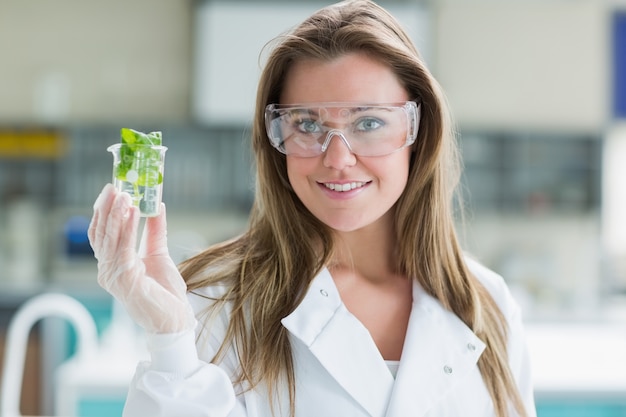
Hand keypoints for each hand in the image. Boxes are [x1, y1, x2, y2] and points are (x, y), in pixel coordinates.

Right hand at [88, 184, 195, 333]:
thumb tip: (157, 205)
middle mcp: (107, 270)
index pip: (101, 234)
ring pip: (109, 238)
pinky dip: (127, 228)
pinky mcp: (124, 280)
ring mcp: (112, 276)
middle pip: (101, 233)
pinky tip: (133, 212)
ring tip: (125, 194)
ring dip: (116, 214)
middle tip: (114, 186)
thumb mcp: (159, 254)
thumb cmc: (165, 292)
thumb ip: (155, 231)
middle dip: (107, 208)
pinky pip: (123, 248)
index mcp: (112, 264)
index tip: (112, 190)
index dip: (104, 211)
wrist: (174, 319)